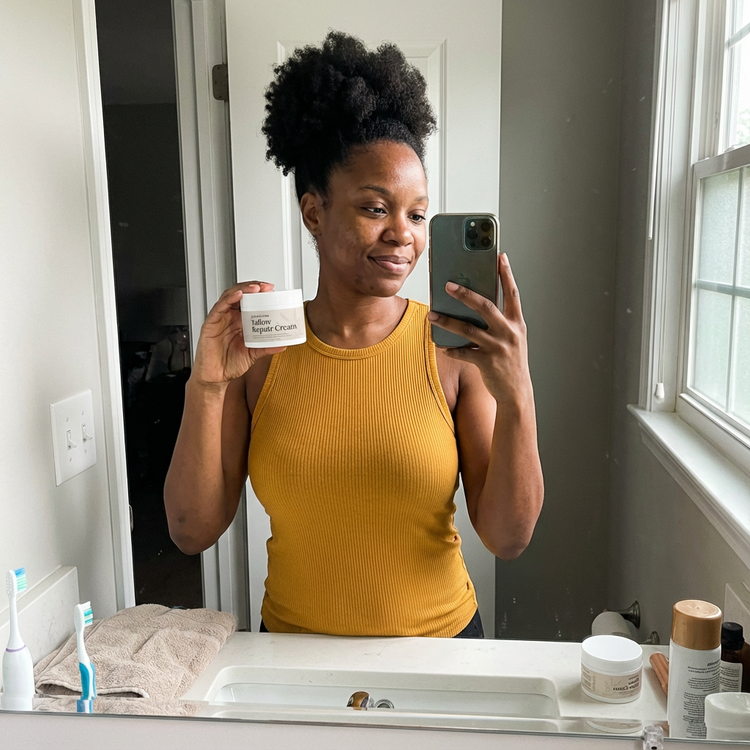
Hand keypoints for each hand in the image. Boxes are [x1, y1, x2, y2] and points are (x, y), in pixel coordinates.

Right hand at [191, 281, 287, 388]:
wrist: (216, 377)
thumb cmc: (230, 364)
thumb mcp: (253, 354)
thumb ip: (267, 348)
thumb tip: (283, 345)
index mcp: (240, 322)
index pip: (250, 301)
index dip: (261, 294)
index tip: (273, 291)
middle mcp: (230, 317)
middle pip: (241, 295)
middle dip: (254, 287)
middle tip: (267, 287)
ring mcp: (220, 319)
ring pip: (230, 296)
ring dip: (243, 289)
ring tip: (256, 288)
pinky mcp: (210, 323)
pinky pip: (219, 307)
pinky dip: (229, 298)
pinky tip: (239, 295)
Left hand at [427, 254, 531, 405]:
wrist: (517, 392)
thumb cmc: (511, 360)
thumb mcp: (512, 337)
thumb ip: (499, 320)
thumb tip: (474, 303)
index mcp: (516, 323)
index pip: (512, 293)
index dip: (506, 274)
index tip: (500, 257)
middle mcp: (509, 333)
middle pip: (485, 306)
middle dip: (465, 294)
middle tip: (448, 285)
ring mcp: (498, 348)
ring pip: (468, 329)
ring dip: (447, 321)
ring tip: (432, 315)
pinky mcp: (487, 363)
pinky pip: (463, 352)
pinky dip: (450, 348)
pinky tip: (441, 345)